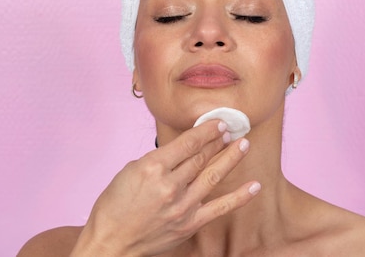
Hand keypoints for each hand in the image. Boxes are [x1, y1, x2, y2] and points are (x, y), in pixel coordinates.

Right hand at [70, 120, 259, 256]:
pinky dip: (239, 196)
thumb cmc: (114, 206)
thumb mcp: (130, 170)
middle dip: (218, 141)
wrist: (110, 241)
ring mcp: (182, 205)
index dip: (207, 131)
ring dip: (230, 158)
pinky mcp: (189, 224)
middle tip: (231, 130)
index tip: (218, 123)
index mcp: (152, 167)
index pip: (188, 143)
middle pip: (201, 157)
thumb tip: (181, 151)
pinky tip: (254, 186)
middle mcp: (170, 185)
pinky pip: (220, 207)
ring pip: (213, 175)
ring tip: (243, 144)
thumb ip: (158, 160)